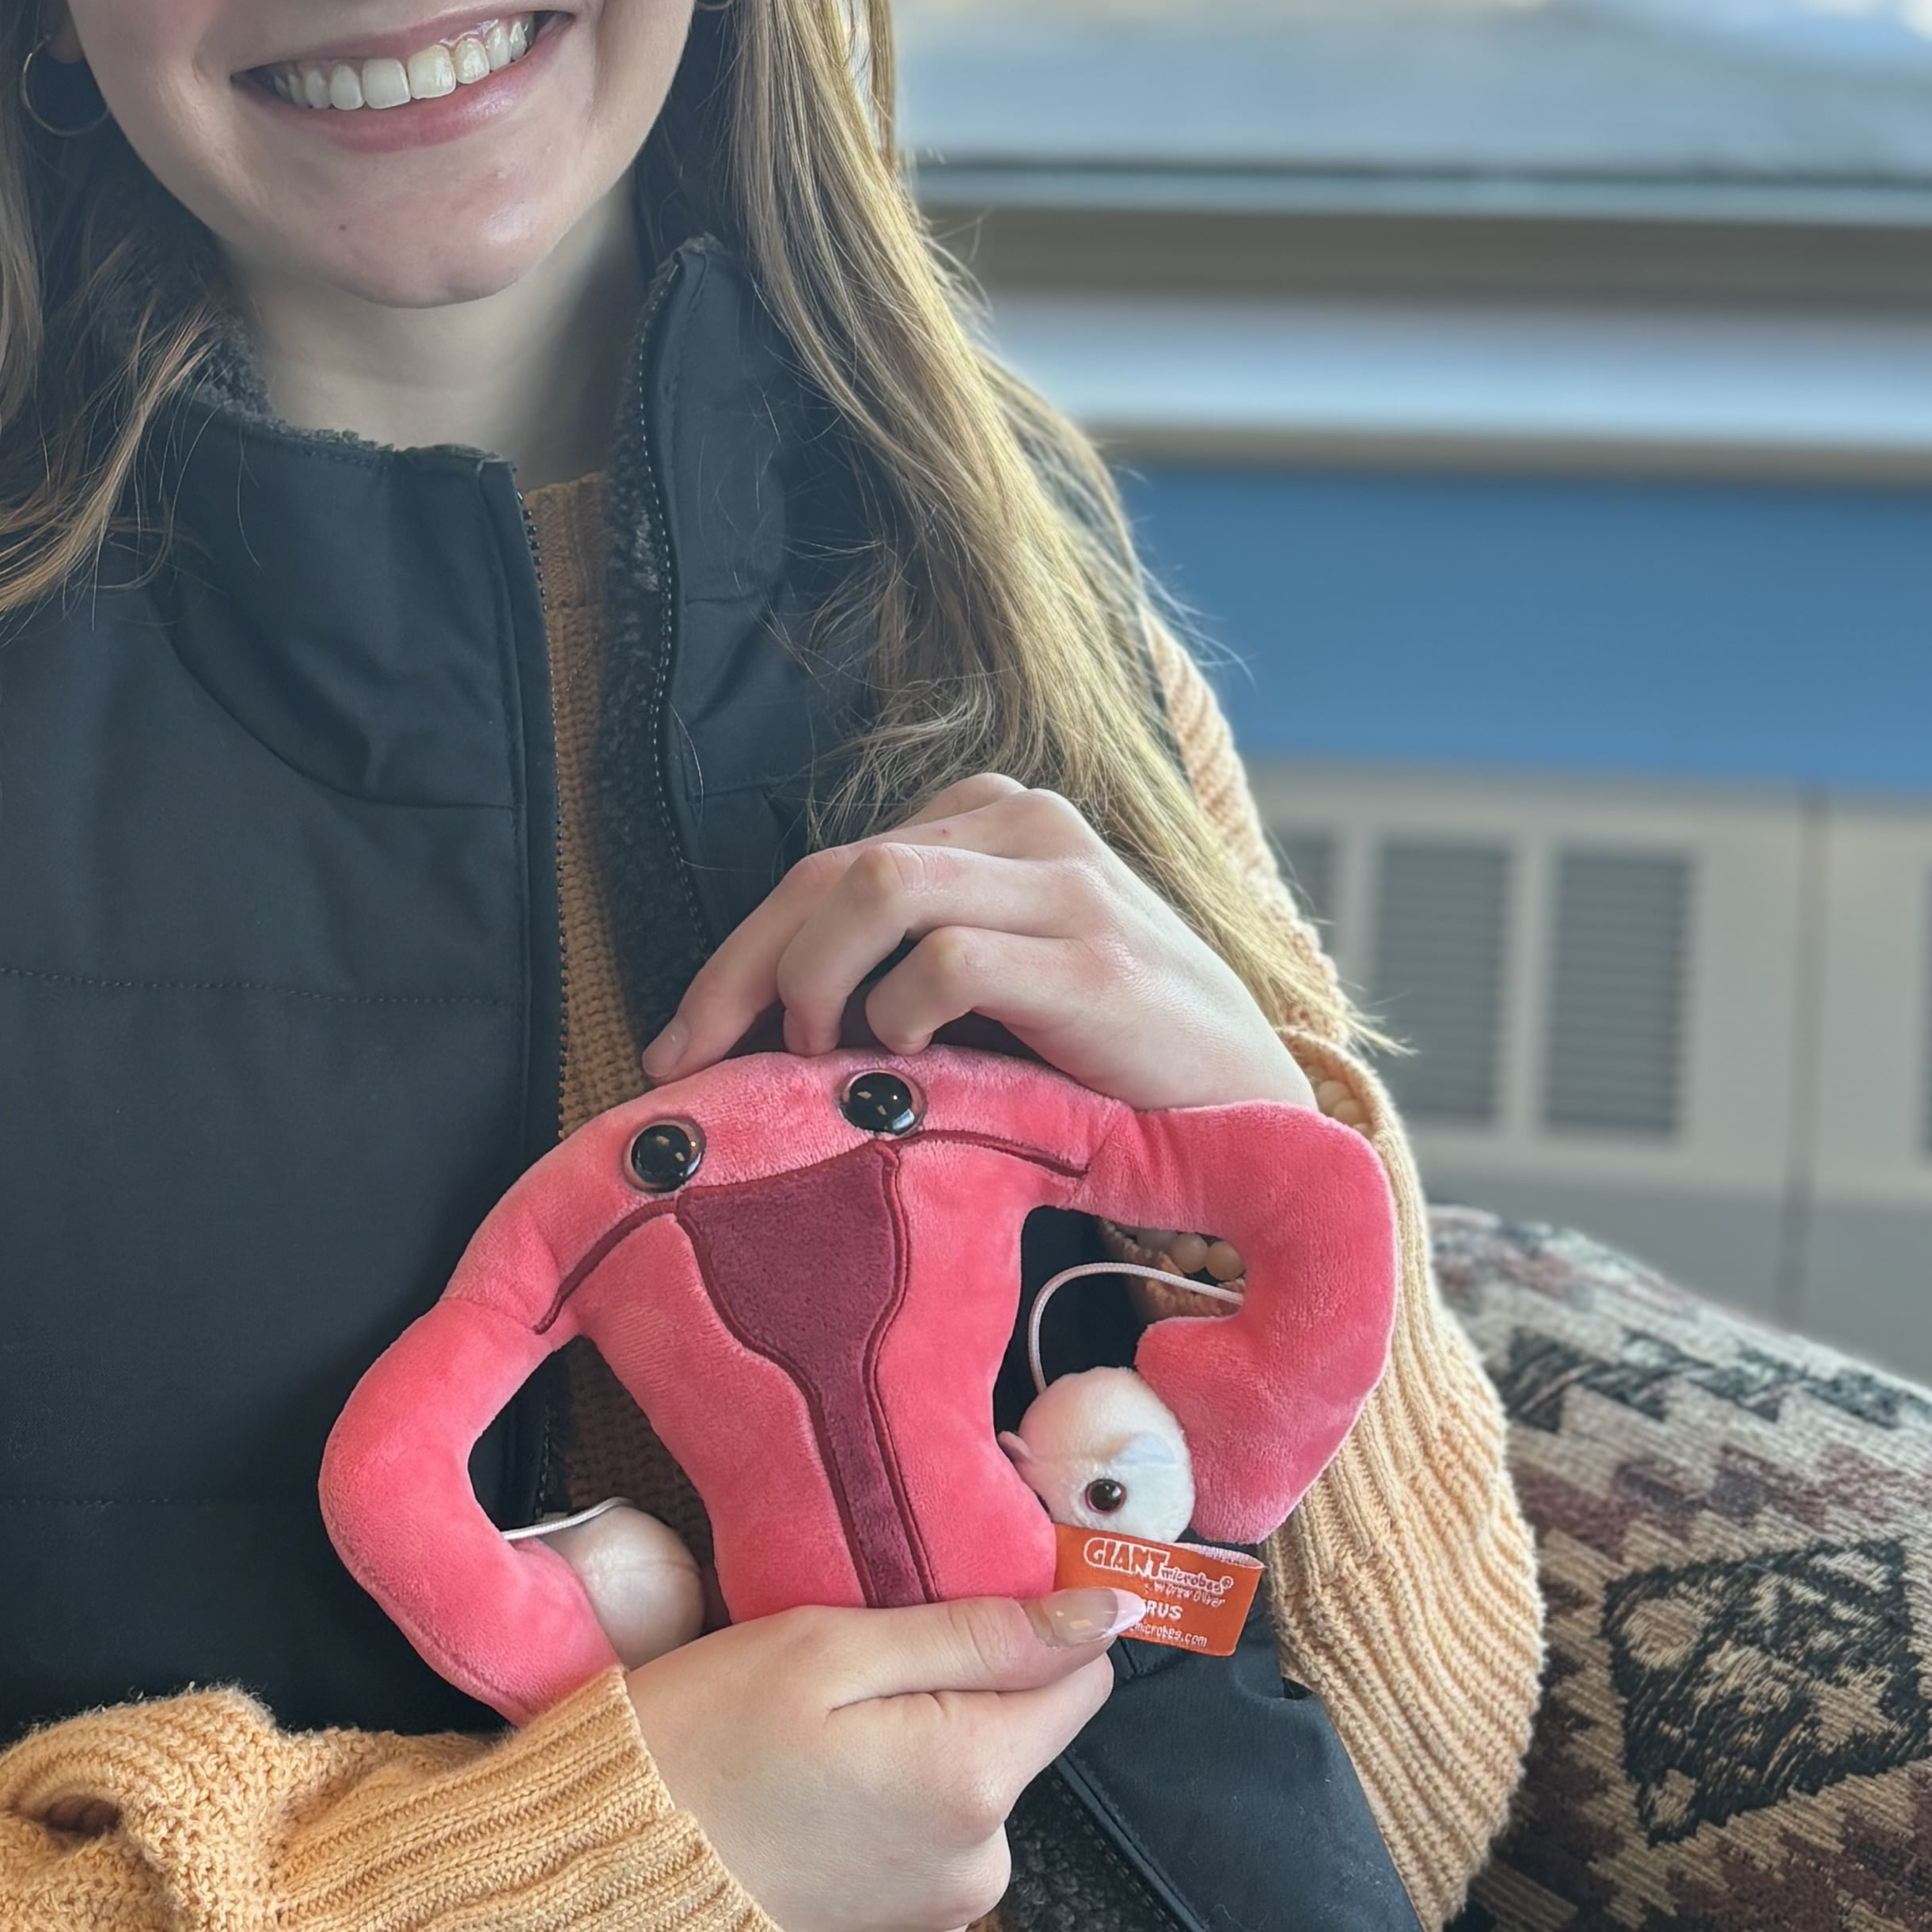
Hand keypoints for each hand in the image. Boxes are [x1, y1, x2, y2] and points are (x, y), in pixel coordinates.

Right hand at [624, 1590, 1123, 1931]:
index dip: (1026, 1627)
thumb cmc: (695, 1747)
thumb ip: (976, 1632)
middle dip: (951, 1695)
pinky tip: (809, 1802)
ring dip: (916, 1756)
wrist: (600, 1884)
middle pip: (1019, 1736)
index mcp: (972, 1778)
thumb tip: (1106, 1611)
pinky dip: (886, 1815)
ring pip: (970, 1789)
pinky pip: (929, 1846)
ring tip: (812, 1748)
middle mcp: (980, 1863)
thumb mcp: (827, 1651)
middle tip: (841, 1682)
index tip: (945, 1609)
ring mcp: (940, 1912)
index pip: (1079, 1678)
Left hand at [643, 775, 1312, 1117]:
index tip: (681, 1045)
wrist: (1250, 1111)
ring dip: (815, 976)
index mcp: (994, 820)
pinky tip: (904, 1060)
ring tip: (814, 1055)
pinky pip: (949, 959)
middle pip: (833, 870)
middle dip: (741, 970)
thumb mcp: (994, 990)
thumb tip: (757, 1023)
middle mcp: (1030, 826)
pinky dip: (901, 1013)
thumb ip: (900, 966)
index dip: (736, 953)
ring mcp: (1069, 884)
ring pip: (878, 886)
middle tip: (694, 1064)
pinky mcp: (1096, 958)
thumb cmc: (1103, 1058)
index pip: (828, 865)